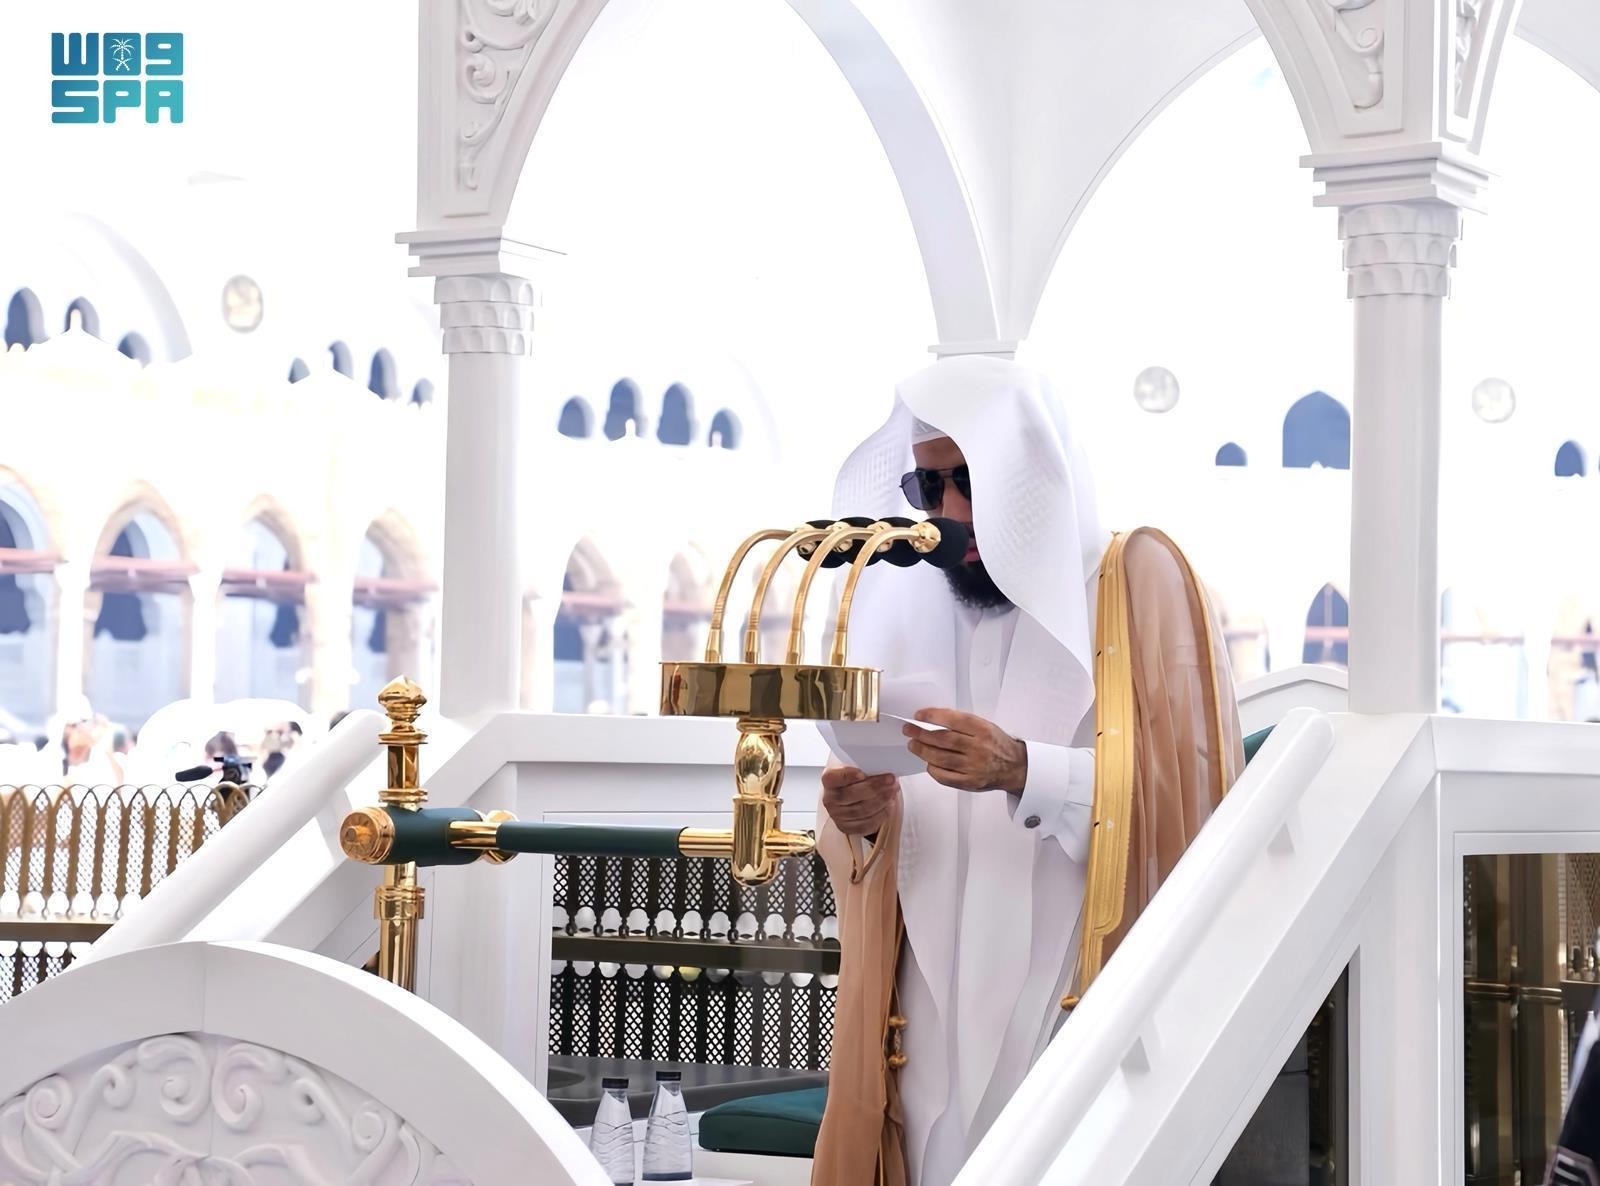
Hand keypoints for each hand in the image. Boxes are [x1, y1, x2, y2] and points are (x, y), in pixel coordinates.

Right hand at [821, 765, 899, 834]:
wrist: (853, 790)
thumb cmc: (855, 776)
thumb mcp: (856, 764)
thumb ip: (863, 765)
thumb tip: (880, 766)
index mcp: (829, 779)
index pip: (833, 778)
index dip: (847, 776)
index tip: (862, 773)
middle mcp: (829, 799)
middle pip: (850, 795)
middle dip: (874, 787)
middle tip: (890, 780)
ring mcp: (837, 815)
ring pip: (861, 810)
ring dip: (881, 800)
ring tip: (893, 790)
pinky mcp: (848, 827)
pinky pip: (866, 824)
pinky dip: (881, 814)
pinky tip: (889, 804)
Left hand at [903, 709, 1027, 792]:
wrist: (1014, 766)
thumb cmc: (995, 744)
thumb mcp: (984, 725)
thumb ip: (962, 723)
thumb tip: (932, 719)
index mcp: (983, 730)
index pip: (954, 720)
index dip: (933, 716)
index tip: (918, 715)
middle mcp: (978, 748)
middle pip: (944, 740)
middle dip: (921, 734)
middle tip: (909, 730)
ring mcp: (974, 767)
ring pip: (941, 758)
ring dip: (922, 751)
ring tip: (913, 745)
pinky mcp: (969, 782)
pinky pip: (945, 776)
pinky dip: (933, 769)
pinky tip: (928, 762)